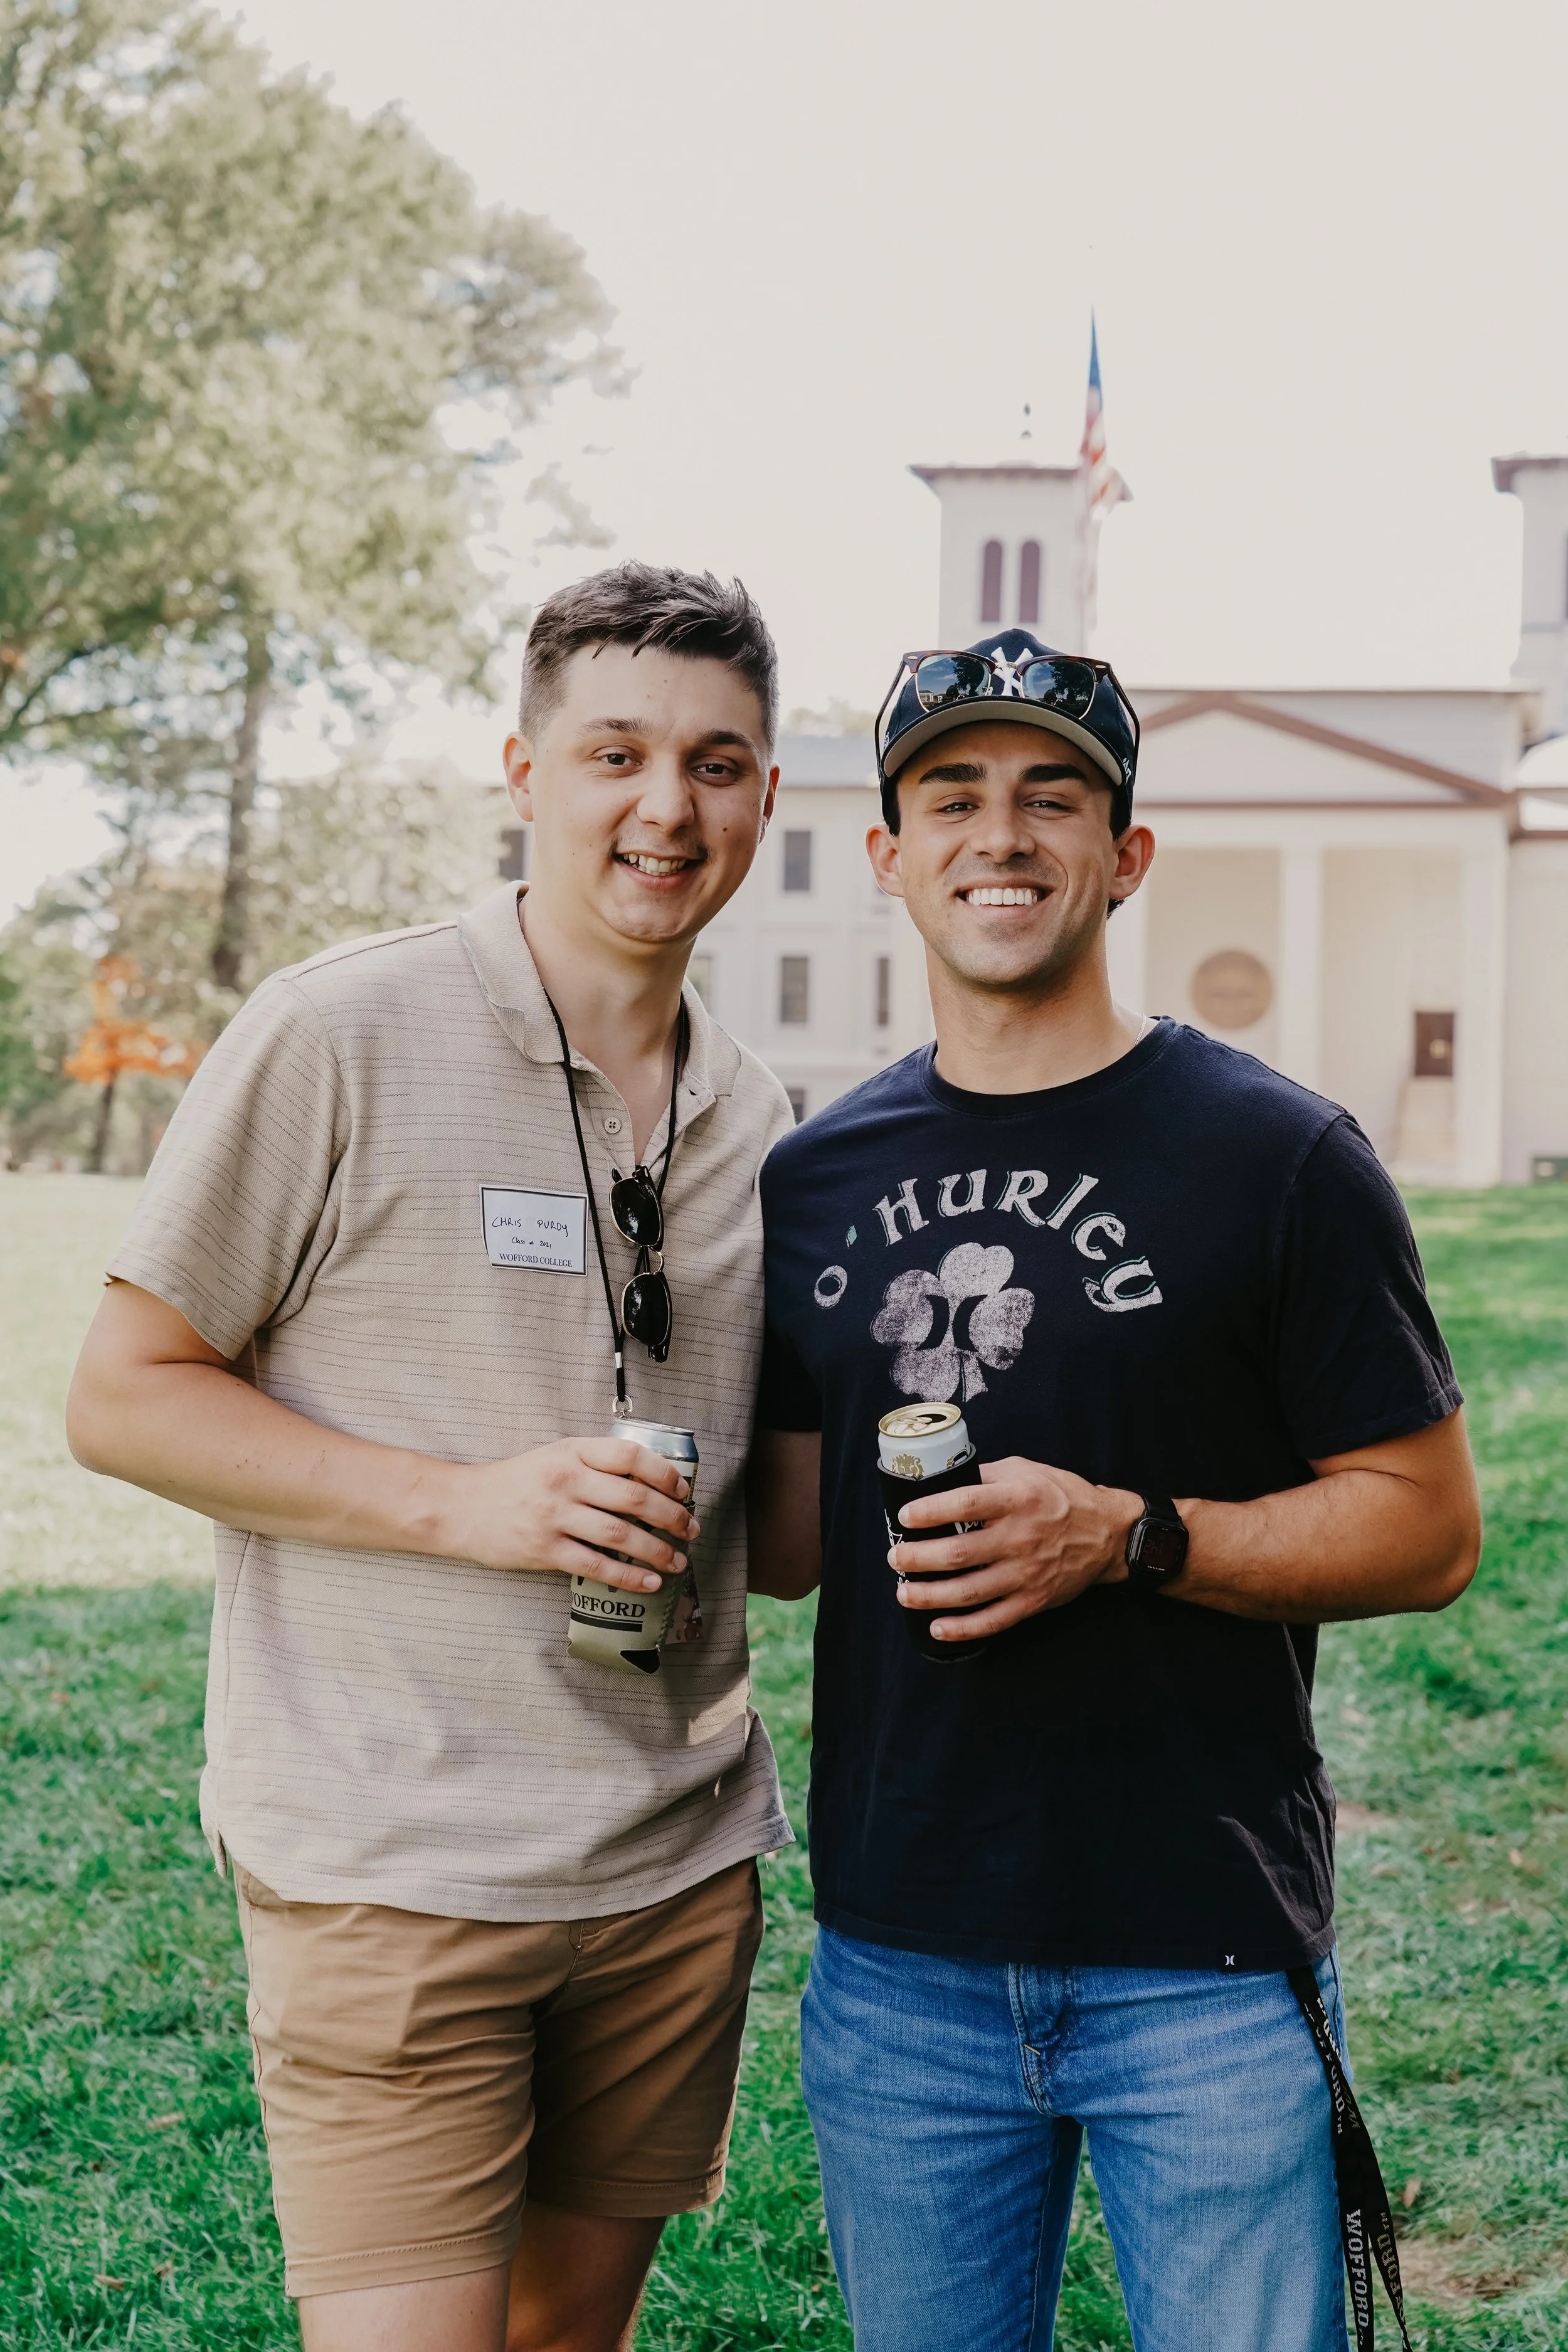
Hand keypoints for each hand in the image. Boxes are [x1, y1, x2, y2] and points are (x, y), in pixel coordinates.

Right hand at [446, 1438, 698, 1590]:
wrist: (461, 1506)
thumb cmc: (514, 1483)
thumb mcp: (553, 1456)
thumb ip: (594, 1463)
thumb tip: (647, 1483)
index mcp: (571, 1452)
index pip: (629, 1455)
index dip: (664, 1473)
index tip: (683, 1490)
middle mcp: (565, 1480)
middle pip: (634, 1497)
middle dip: (671, 1516)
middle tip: (691, 1529)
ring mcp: (554, 1516)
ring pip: (620, 1534)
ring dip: (657, 1550)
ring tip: (678, 1560)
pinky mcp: (544, 1550)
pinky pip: (596, 1565)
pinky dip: (628, 1576)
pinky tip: (649, 1582)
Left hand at [890, 1457, 1140, 1643]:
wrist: (1109, 1533)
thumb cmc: (1062, 1496)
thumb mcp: (1027, 1470)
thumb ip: (986, 1475)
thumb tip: (942, 1477)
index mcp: (1019, 1499)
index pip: (965, 1503)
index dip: (930, 1511)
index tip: (905, 1516)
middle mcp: (1021, 1537)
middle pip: (959, 1552)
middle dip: (918, 1558)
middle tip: (895, 1557)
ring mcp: (1027, 1573)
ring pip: (970, 1591)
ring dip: (930, 1595)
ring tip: (904, 1592)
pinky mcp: (1034, 1600)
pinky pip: (994, 1619)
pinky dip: (963, 1628)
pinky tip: (937, 1627)